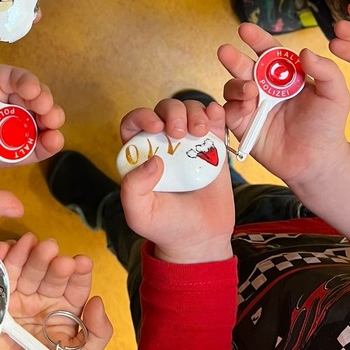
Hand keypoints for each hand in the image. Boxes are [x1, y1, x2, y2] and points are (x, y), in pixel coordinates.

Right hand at [0, 62, 64, 217]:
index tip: (53, 140)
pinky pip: (15, 77)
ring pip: (32, 96)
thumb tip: (18, 210)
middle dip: (51, 119)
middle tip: (51, 120)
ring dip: (44, 99)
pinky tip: (29, 90)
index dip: (48, 142)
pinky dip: (28, 81)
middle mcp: (0, 123)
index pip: (34, 146)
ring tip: (41, 104)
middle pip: (39, 119)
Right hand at [0, 234, 111, 349]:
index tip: (80, 262)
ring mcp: (16, 300)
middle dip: (50, 260)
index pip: (75, 284)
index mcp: (65, 310)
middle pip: (48, 273)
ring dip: (25, 256)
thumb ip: (96, 334)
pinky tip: (3, 250)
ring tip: (30, 243)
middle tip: (51, 250)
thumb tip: (99, 301)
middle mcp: (41, 299)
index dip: (78, 272)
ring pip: (22, 271)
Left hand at [119, 98, 233, 263]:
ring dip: (194, 112)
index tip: (156, 126)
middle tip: (180, 132)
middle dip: (173, 112)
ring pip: (189, 110)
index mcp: (140, 154)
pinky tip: (215, 116)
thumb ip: (134, 188)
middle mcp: (164, 144)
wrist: (200, 239)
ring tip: (200, 132)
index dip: (142, 117)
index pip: (134, 123)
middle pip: (165, 110)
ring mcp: (190, 143)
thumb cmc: (166, 226)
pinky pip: (214, 120)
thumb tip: (152, 160)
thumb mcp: (139, 213)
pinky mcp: (214, 146)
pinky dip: (215, 112)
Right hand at [218, 23, 349, 187]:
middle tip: (225, 51)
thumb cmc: (327, 126)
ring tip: (250, 91)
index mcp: (285, 75)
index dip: (257, 39)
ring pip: (233, 87)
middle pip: (244, 66)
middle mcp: (265, 87)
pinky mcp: (243, 125)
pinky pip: (230, 112)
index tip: (245, 30)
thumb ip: (326, 71)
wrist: (317, 161)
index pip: (269, 52)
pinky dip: (233, 107)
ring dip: (236, 85)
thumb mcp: (335, 95)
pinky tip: (245, 108)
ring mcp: (252, 105)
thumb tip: (304, 51)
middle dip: (233, 58)